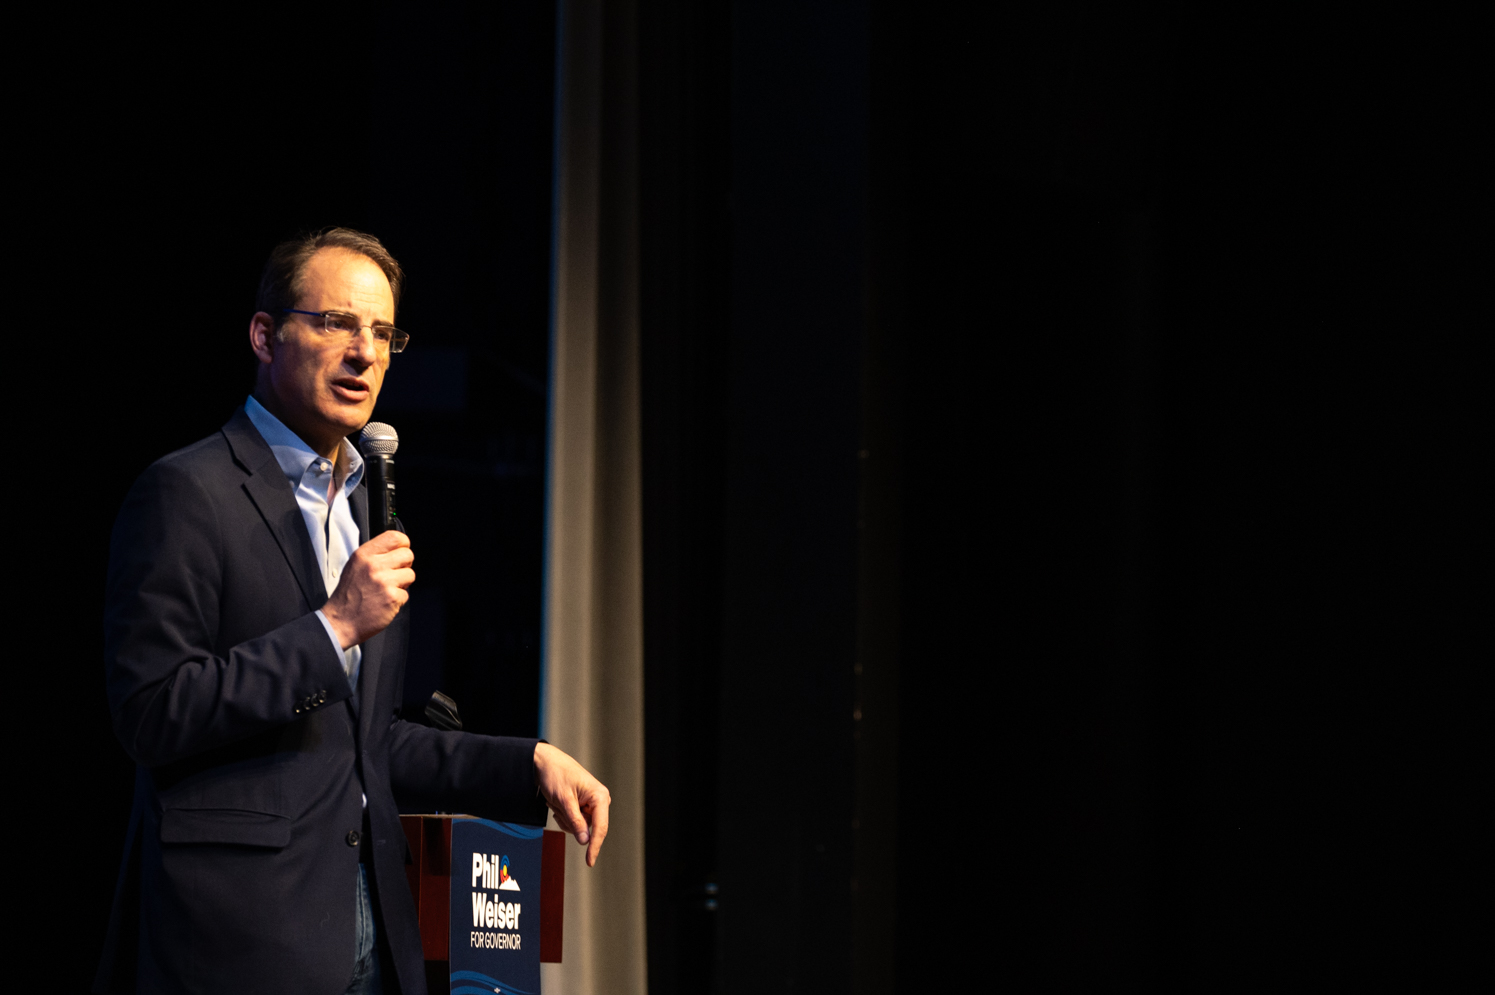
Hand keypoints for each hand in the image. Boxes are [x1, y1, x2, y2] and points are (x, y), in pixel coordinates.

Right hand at [321, 530, 413, 648]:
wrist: (340, 622)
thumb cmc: (348, 596)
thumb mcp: (355, 566)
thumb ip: (374, 555)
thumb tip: (397, 548)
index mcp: (364, 555)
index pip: (394, 537)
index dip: (403, 544)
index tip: (400, 552)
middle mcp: (374, 565)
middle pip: (408, 554)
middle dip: (404, 565)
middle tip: (393, 575)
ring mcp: (384, 582)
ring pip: (410, 574)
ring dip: (402, 584)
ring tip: (387, 590)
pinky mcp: (392, 598)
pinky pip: (406, 594)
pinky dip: (398, 600)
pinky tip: (384, 602)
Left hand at [534, 743, 610, 866]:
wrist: (546, 763)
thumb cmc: (556, 775)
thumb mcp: (564, 800)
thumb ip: (575, 821)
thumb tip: (586, 841)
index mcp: (599, 796)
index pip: (601, 827)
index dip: (595, 845)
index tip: (590, 861)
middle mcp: (599, 800)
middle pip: (588, 828)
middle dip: (569, 822)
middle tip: (558, 807)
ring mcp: (591, 804)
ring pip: (579, 827)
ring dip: (564, 819)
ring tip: (557, 802)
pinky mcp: (584, 806)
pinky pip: (575, 822)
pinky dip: (563, 816)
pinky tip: (558, 804)